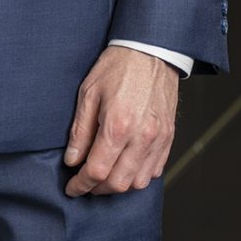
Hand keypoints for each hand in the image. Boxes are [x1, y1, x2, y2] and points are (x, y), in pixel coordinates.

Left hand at [63, 46, 178, 195]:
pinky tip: (124, 167)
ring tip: (104, 175)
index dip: (80, 184)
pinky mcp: (169, 138)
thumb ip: (80, 131)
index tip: (72, 187)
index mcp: (117, 125)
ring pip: (138, 182)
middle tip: (84, 182)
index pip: (96, 171)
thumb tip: (72, 160)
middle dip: (97, 189)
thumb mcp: (88, 93)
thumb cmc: (118, 67)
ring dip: (118, 185)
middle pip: (118, 183)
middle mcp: (141, 137)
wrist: (151, 51)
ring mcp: (158, 139)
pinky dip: (137, 176)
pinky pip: (154, 171)